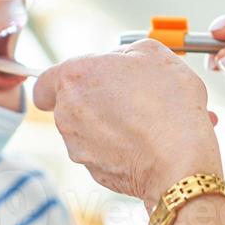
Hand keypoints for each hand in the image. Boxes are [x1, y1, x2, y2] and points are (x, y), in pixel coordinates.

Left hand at [33, 40, 221, 209]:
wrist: (179, 159)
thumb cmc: (168, 104)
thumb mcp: (155, 54)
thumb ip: (128, 53)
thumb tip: (124, 61)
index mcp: (75, 78)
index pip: (45, 83)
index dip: (64, 83)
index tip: (84, 85)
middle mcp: (68, 114)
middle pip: (72, 107)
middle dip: (98, 103)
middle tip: (132, 99)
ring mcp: (79, 146)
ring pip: (90, 133)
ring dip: (114, 126)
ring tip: (149, 122)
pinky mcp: (96, 172)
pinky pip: (106, 155)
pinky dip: (123, 150)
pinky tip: (150, 143)